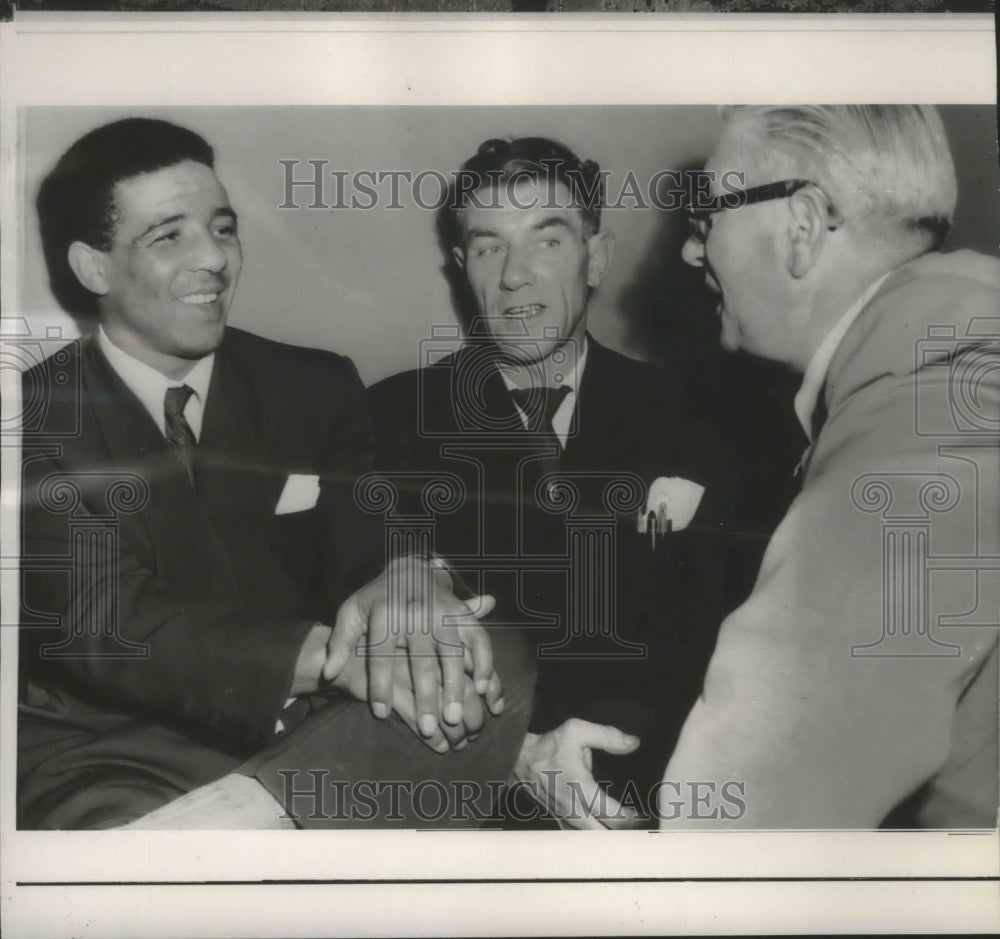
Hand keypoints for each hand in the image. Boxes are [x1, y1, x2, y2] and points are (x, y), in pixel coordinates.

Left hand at [323, 555, 502, 740]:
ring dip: (456, 687)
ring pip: (453, 654)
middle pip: (422, 661)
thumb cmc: (377, 600)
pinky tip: (484, 688)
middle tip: (429, 728)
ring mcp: (443, 613)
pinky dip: (485, 662)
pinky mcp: (463, 614)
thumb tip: (328, 672)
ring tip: (454, 718)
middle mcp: (417, 613)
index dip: (381, 686)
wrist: (408, 568)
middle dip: (426, 696)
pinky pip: (479, 638)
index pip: (382, 655)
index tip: (381, 713)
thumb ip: (339, 642)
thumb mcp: (351, 613)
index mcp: (385, 614)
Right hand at [514, 718, 640, 829]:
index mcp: (578, 784)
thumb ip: (607, 736)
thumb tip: (633, 742)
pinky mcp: (559, 819)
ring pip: (589, 839)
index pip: (608, 812)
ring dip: (607, 838)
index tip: (638, 815)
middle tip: (637, 829)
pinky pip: (577, 838)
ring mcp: (564, 816)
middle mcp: (571, 805)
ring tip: (625, 833)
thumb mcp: (577, 730)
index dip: (627, 818)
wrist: (519, 759)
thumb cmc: (549, 745)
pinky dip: (591, 840)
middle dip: (620, 834)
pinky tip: (603, 834)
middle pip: (600, 834)